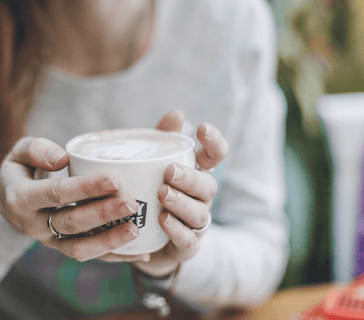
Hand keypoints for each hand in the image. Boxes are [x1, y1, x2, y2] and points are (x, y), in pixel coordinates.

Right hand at [0, 137, 149, 261]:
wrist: (6, 204)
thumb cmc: (20, 171)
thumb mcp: (17, 154)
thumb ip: (36, 149)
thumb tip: (62, 158)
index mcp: (21, 198)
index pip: (56, 193)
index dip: (85, 188)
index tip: (114, 181)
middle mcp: (34, 224)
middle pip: (72, 223)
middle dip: (103, 215)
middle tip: (132, 205)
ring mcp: (49, 240)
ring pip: (79, 247)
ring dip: (109, 241)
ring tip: (135, 229)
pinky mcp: (62, 248)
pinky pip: (89, 256)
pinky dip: (115, 256)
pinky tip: (140, 251)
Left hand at [132, 110, 227, 276]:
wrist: (148, 240)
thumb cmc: (151, 194)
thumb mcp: (153, 166)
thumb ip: (163, 142)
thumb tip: (176, 114)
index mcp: (197, 174)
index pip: (216, 156)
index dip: (214, 142)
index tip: (202, 128)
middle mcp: (201, 197)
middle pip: (208, 186)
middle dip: (191, 178)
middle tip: (170, 172)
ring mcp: (196, 222)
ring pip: (199, 212)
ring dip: (182, 203)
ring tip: (163, 194)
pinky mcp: (187, 245)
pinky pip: (188, 239)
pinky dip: (177, 229)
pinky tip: (163, 220)